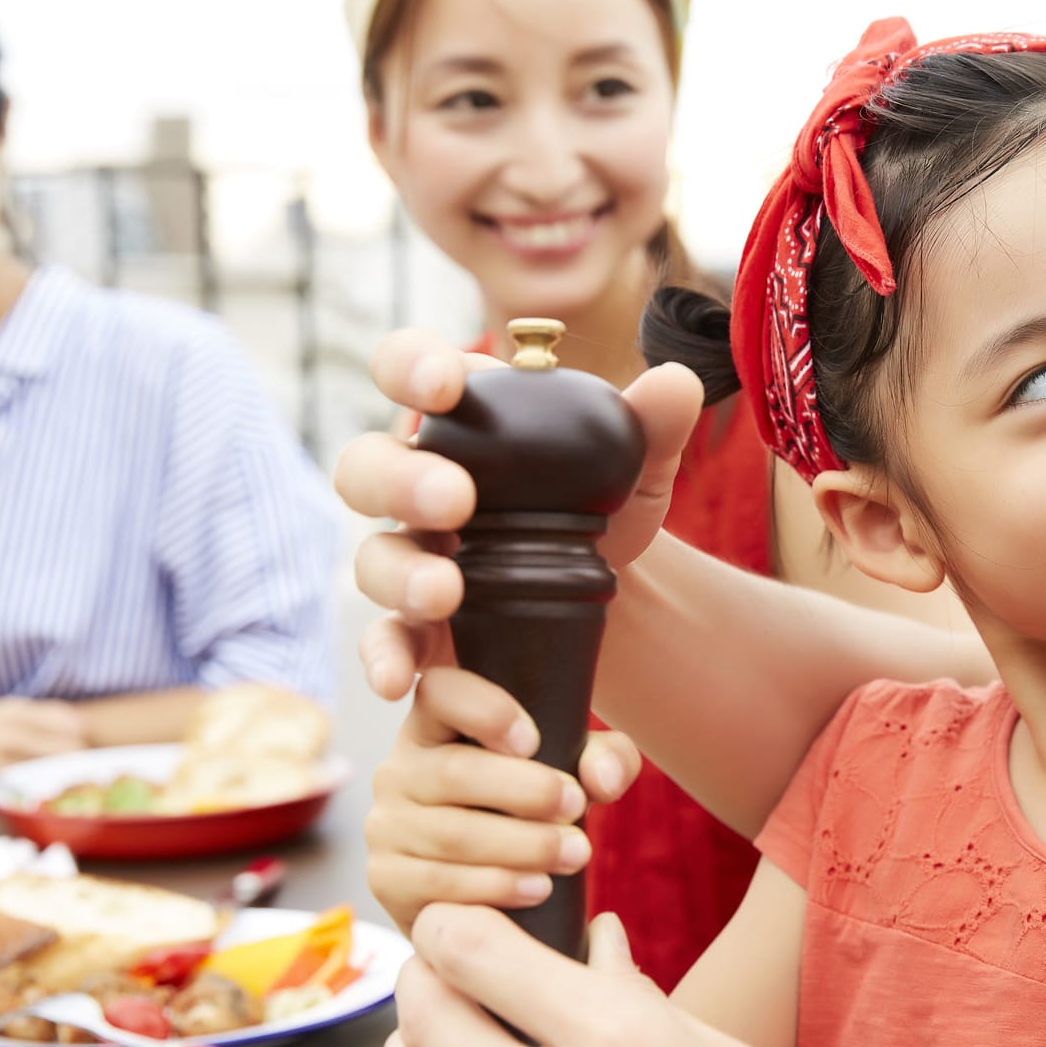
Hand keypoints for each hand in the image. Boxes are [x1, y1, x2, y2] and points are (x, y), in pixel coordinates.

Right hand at [336, 329, 706, 701]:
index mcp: (460, 421)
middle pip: (368, 467)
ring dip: (402, 573)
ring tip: (445, 593)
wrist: (607, 591)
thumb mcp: (635, 465)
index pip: (410, 370)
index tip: (444, 384)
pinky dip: (385, 656)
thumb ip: (652, 424)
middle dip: (402, 481)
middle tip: (455, 500)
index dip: (411, 367)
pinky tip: (399, 679)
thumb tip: (677, 383)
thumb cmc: (599, 502)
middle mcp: (413, 483)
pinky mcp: (415, 626)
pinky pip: (384, 638)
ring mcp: (407, 555)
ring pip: (374, 556)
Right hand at [367, 668, 641, 934]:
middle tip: (576, 805)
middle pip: (455, 772)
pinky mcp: (387, 879)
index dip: (484, 711)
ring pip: (453, 833)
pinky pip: (441, 883)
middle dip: (526, 791)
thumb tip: (602, 777)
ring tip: (575, 853)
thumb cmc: (533, 811)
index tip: (533, 740)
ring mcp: (386, 825)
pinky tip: (540, 887)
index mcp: (435, 725)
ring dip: (523, 845)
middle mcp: (399, 769)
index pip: (440, 693)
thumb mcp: (575, 771)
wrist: (489, 888)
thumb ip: (604, 759)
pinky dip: (498, 886)